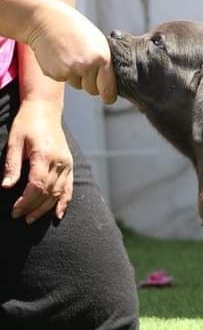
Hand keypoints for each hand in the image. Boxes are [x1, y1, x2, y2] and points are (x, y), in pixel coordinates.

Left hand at [1, 98, 72, 222]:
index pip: (37, 186)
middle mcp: (59, 162)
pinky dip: (64, 202)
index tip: (14, 210)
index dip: (26, 201)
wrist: (45, 110)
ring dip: (46, 208)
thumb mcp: (14, 142)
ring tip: (32, 218)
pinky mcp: (69, 165)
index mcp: (45, 155)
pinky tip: (58, 214)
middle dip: (33, 207)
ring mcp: (67, 164)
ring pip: (59, 192)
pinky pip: (69, 188)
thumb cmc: (27, 124)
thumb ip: (12, 165)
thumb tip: (6, 187)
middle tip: (19, 217)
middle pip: (48, 192)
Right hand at [24, 0, 116, 103]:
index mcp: (102, 58)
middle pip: (92, 90)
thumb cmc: (74, 28)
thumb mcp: (98, 41)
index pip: (108, 89)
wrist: (45, 19)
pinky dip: (62, 72)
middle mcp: (87, 67)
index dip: (109, 96)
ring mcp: (70, 71)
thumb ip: (105, 61)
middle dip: (90, 83)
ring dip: (76, 77)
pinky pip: (64, 79)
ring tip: (70, 56)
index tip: (109, 99)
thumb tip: (112, 82)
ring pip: (78, 85)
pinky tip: (59, 56)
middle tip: (84, 66)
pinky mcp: (55, 73)